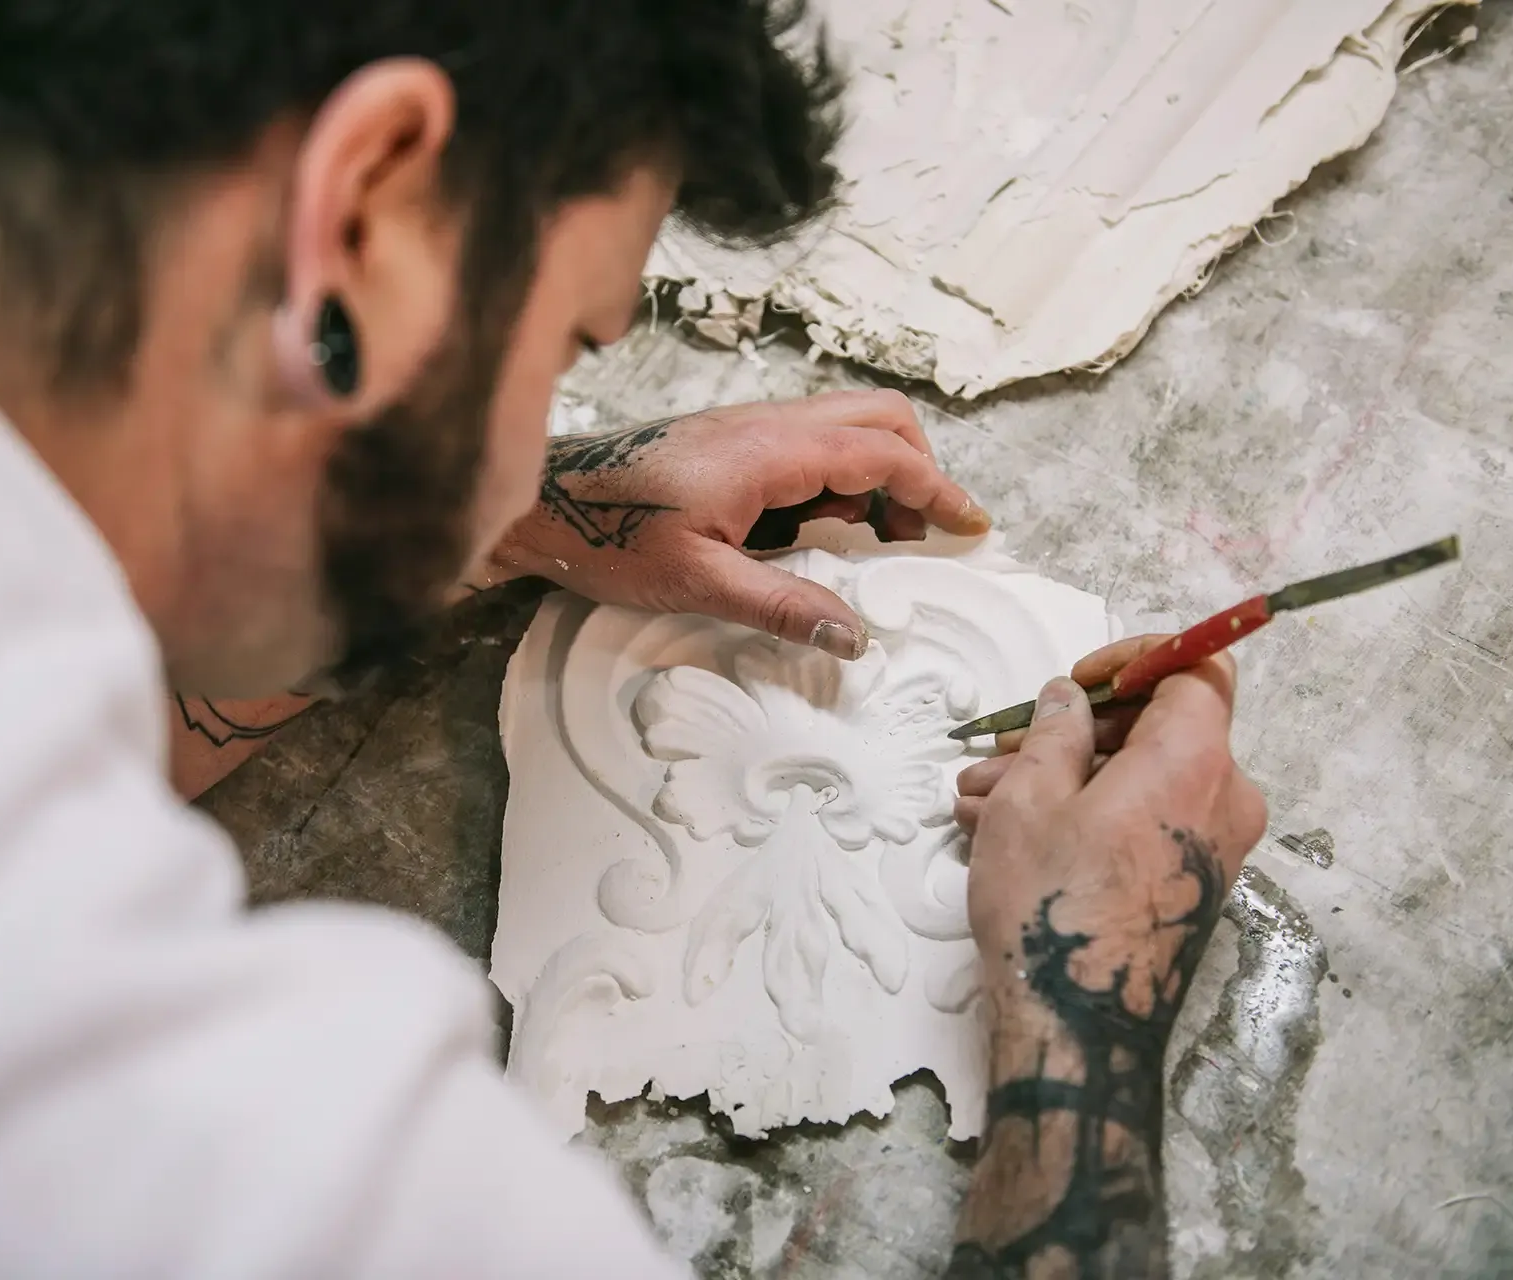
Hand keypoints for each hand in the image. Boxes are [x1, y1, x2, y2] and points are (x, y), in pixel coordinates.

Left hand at [484, 391, 990, 658]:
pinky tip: (822, 532)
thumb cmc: (607, 535)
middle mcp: (769, 424)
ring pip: (846, 427)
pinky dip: (840, 478)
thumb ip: (781, 606)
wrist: (542, 501)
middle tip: (924, 535)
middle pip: (879, 418)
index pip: (885, 454)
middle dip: (919, 470)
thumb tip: (853, 636)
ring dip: (879, 476)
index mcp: (771, 451)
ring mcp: (750, 427)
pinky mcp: (732, 442)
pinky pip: (810, 444)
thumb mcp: (698, 583)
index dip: (937, 489)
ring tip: (877, 544)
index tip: (970, 527)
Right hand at [942, 638, 1266, 1279]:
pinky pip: (1144, 823)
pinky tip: (1006, 832)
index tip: (1077, 680)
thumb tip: (1070, 698)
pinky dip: (1086, 815)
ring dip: (1062, 777)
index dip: (1137, 658)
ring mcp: (1213, 849)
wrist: (1080, 1030)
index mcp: (1195, 761)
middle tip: (1001, 750)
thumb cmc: (1053, 905)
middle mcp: (1223, 799)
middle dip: (1073, 731)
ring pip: (1139, 779)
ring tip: (979, 801)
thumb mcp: (1030, 799)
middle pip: (1159, 727)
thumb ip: (1055, 731)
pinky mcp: (1191, 887)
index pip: (1199, 668)